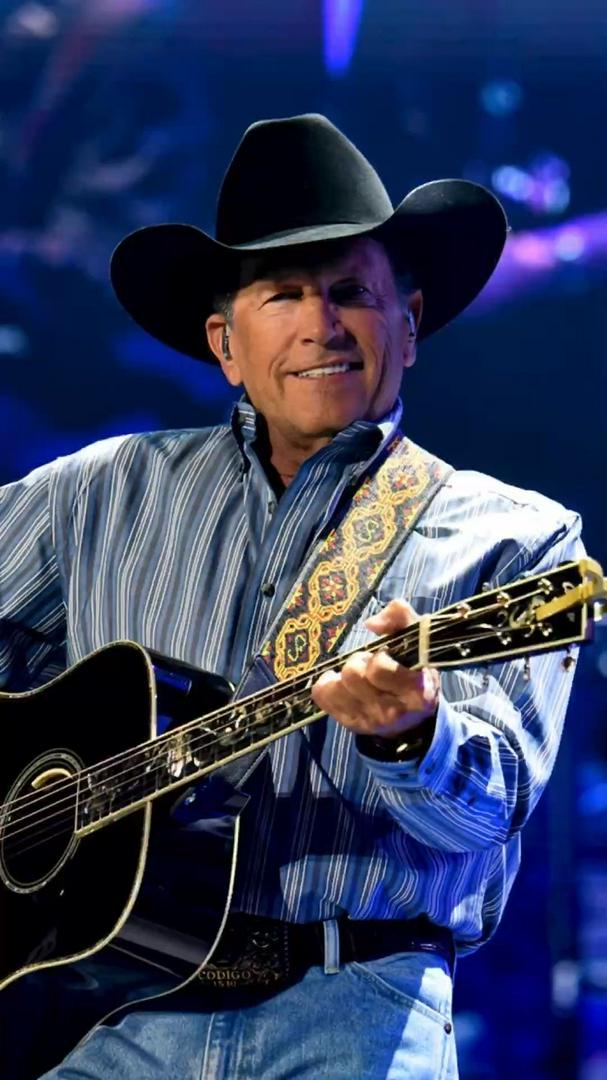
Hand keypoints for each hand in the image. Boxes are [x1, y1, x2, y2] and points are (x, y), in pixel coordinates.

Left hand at [311, 599, 439, 738]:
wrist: (412, 720)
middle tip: (369, 664)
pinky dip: (326, 684)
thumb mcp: (418, 643)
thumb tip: (371, 623)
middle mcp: (392, 711)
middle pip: (352, 675)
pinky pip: (322, 696)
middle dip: (358, 663)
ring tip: (357, 674)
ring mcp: (369, 721)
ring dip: (342, 675)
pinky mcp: (349, 723)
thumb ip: (400, 618)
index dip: (378, 657)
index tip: (385, 656)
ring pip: (335, 687)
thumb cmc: (413, 673)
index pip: (380, 669)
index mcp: (415, 691)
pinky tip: (339, 682)